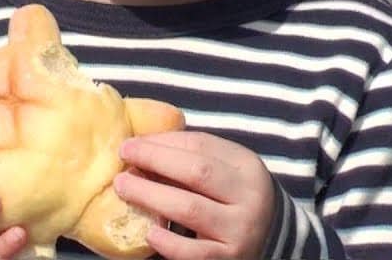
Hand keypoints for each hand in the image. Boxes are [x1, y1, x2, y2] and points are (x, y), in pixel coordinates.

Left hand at [114, 132, 275, 259]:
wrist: (268, 236)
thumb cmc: (232, 196)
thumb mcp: (223, 169)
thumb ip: (190, 156)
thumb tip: (140, 145)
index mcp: (246, 165)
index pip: (201, 146)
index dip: (161, 143)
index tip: (129, 144)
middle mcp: (249, 196)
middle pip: (197, 173)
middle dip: (155, 162)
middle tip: (122, 162)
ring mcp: (241, 229)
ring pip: (191, 209)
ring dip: (151, 196)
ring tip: (124, 189)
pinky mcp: (230, 258)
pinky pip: (195, 252)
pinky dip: (169, 243)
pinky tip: (149, 233)